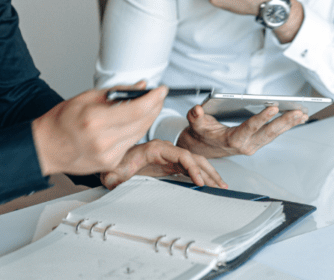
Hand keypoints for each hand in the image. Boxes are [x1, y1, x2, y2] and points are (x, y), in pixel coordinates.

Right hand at [31, 81, 165, 175]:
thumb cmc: (61, 122)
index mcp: (95, 120)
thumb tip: (140, 87)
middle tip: (159, 96)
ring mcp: (107, 155)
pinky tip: (135, 122)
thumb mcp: (86, 97)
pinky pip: (131, 143)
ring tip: (150, 105)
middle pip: (143, 122)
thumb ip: (117, 92)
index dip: (154, 98)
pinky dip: (136, 131)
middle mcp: (103, 140)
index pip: (136, 109)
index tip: (161, 90)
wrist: (46, 148)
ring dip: (149, 118)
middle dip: (155, 106)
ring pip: (140, 133)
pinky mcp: (110, 163)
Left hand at [99, 140, 226, 188]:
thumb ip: (114, 177)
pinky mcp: (169, 165)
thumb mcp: (113, 172)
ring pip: (194, 162)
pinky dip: (201, 175)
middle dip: (208, 171)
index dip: (192, 167)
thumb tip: (115, 182)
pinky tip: (209, 183)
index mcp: (155, 148)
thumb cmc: (114, 163)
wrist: (112, 161)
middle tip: (219, 184)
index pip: (181, 155)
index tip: (200, 181)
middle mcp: (165, 150)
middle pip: (192, 158)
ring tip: (220, 185)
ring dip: (208, 173)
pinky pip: (189, 168)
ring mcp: (169, 157)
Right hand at [176, 104, 306, 158]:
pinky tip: (298, 118)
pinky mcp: (258, 143)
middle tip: (298, 112)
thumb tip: (197, 110)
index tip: (274, 108)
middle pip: (268, 133)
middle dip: (285, 122)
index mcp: (232, 140)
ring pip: (275, 134)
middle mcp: (246, 145)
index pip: (250, 128)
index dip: (262, 118)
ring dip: (289, 124)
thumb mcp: (195, 124)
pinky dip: (287, 126)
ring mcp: (254, 145)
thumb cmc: (202, 134)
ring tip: (303, 113)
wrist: (204, 149)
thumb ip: (195, 117)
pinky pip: (275, 134)